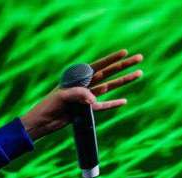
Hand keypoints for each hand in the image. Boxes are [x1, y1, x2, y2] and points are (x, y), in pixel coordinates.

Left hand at [20, 50, 142, 140]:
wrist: (42, 122)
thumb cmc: (49, 106)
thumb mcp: (62, 97)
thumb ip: (79, 94)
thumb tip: (95, 100)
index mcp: (77, 79)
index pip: (97, 66)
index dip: (111, 59)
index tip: (124, 52)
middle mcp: (84, 86)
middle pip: (108, 74)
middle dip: (123, 66)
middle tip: (139, 58)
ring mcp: (86, 98)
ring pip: (109, 88)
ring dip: (123, 81)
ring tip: (139, 74)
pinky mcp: (86, 111)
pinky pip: (103, 106)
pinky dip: (113, 104)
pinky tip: (124, 101)